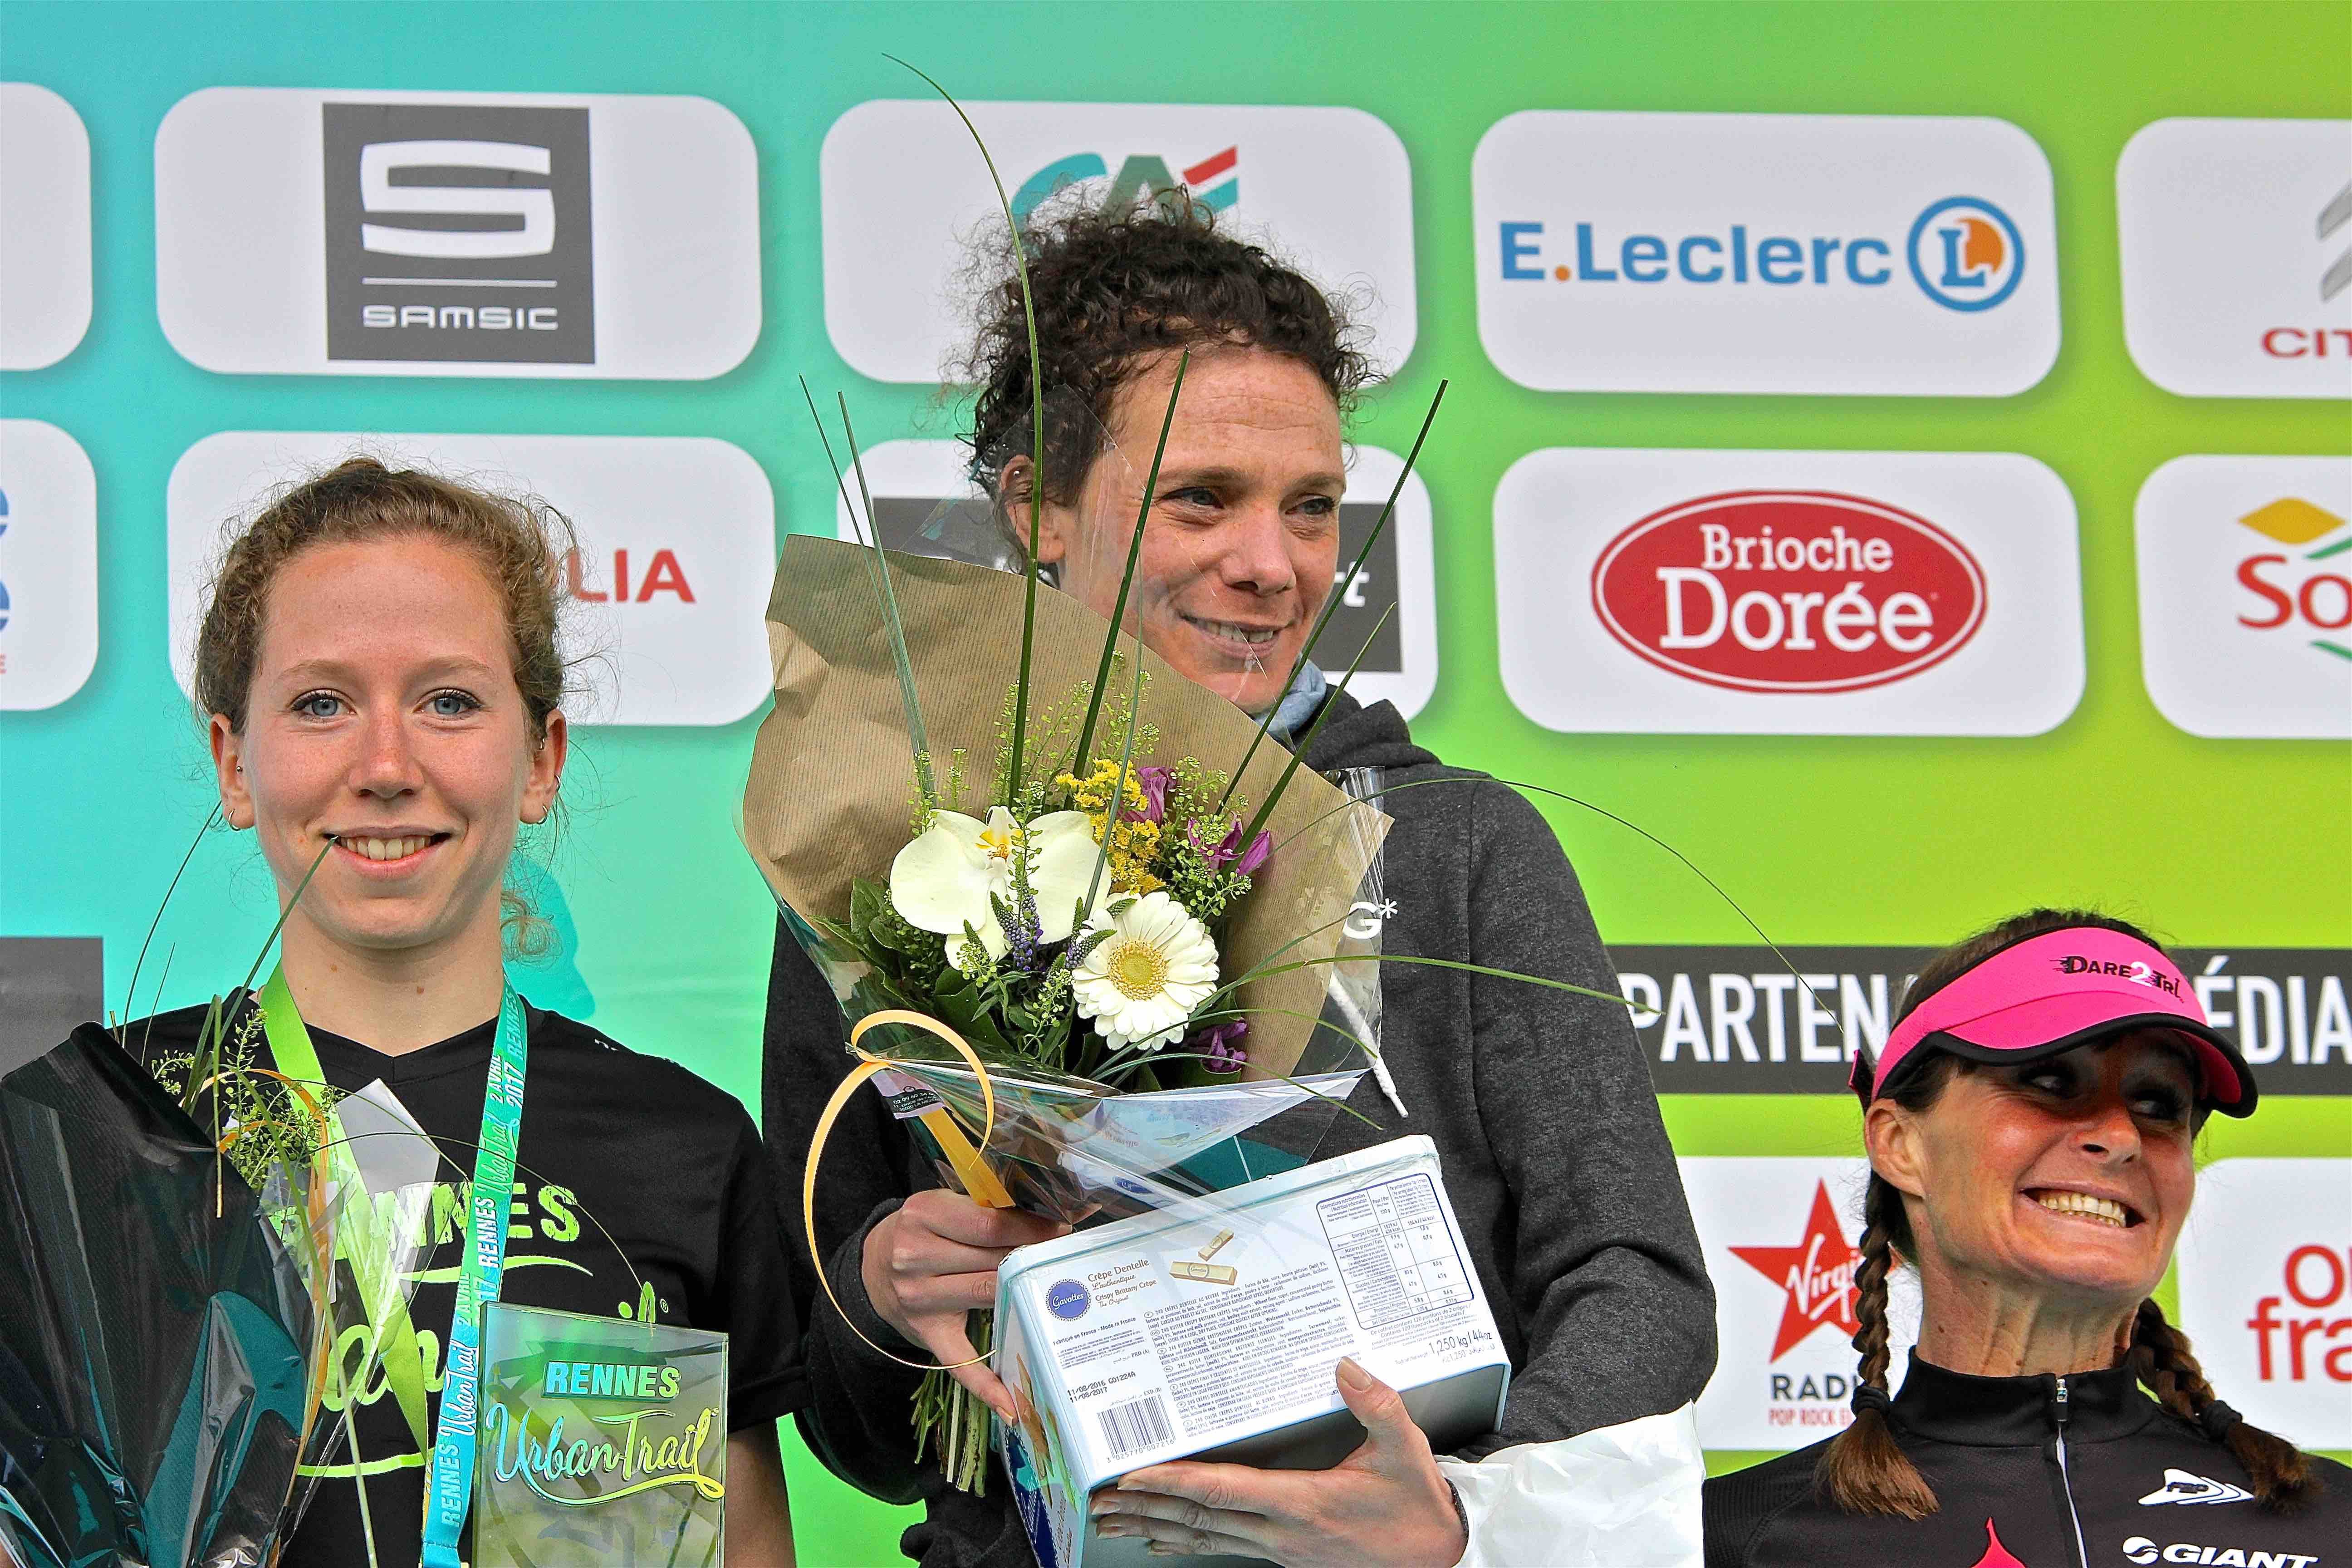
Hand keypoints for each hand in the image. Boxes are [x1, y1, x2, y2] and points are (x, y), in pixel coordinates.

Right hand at [861, 1188, 1066, 1420]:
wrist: (871, 1267)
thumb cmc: (920, 1231)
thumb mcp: (941, 1206)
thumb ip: (983, 1210)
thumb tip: (1045, 1218)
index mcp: (923, 1214)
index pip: (988, 1224)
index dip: (1031, 1228)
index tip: (1060, 1229)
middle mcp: (915, 1256)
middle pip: (992, 1259)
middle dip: (1033, 1256)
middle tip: (1063, 1254)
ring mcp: (919, 1298)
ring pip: (986, 1295)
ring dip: (1024, 1293)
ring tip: (1055, 1289)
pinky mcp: (926, 1333)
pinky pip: (959, 1362)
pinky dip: (985, 1385)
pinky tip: (1012, 1406)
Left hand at [1091, 1358, 1466, 1567]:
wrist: (1438, 1560)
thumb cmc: (1416, 1508)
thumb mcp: (1403, 1451)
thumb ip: (1375, 1405)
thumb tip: (1345, 1366)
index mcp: (1302, 1503)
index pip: (1222, 1492)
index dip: (1174, 1482)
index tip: (1133, 1474)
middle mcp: (1280, 1533)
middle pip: (1198, 1519)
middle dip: (1144, 1508)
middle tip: (1099, 1500)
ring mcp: (1279, 1550)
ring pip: (1204, 1538)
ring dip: (1155, 1527)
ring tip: (1113, 1521)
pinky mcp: (1284, 1555)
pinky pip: (1222, 1547)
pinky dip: (1187, 1541)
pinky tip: (1163, 1539)